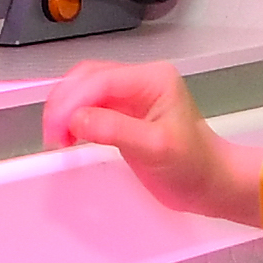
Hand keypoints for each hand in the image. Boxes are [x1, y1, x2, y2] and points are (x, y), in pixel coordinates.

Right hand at [44, 60, 262, 226]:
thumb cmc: (191, 167)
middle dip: (64, 103)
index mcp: (152, 78)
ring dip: (65, 108)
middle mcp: (140, 78)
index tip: (56, 132)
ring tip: (57, 138)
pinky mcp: (123, 111)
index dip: (73, 102)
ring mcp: (131, 93)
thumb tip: (75, 120)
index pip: (101, 80)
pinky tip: (68, 135)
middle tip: (52, 137)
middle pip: (88, 77)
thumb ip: (115, 130)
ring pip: (84, 88)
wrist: (210, 184)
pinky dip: (73, 116)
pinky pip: (89, 104)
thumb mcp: (155, 149)